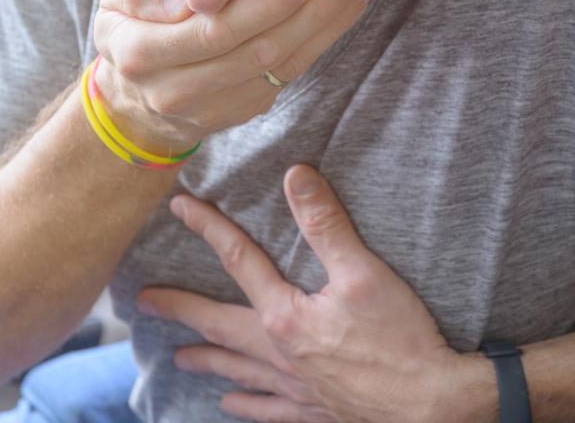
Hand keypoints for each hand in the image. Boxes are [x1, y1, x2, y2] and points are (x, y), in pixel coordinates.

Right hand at [91, 0, 374, 153]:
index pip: (215, 32)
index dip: (264, 6)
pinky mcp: (246, 110)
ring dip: (328, 25)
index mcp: (143, 55)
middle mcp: (180, 90)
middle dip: (311, 12)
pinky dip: (321, 39)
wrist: (133, 101)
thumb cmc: (129, 26)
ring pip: (282, 67)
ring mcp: (218, 107)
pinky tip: (345, 7)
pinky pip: (290, 75)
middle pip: (259, 51)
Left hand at [137, 165, 470, 422]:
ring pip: (237, 370)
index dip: (209, 229)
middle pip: (219, 325)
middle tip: (144, 302)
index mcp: (285, 316)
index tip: (181, 208)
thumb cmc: (399, 339)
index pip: (239, 261)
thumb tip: (295, 176)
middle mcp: (278, 355)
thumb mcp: (363, 272)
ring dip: (206, 360)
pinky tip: (230, 405)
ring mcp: (293, 388)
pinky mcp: (313, 411)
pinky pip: (267, 411)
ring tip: (178, 357)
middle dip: (181, 309)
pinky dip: (245, 406)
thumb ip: (325, 224)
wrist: (430, 405)